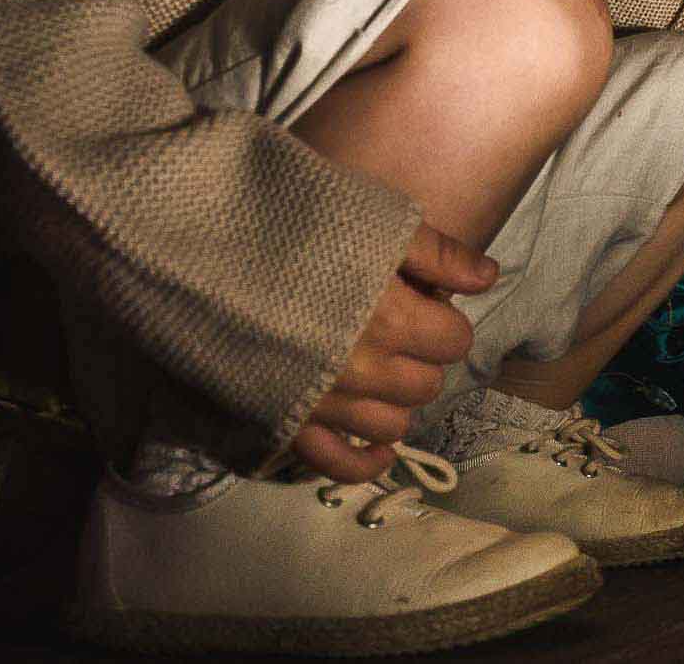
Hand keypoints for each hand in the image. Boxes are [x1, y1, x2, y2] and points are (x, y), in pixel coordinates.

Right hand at [289, 222, 497, 481]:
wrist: (193, 243)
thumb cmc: (288, 219)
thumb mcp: (373, 218)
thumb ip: (437, 253)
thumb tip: (489, 278)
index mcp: (390, 318)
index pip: (454, 340)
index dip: (444, 317)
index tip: (420, 300)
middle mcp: (362, 370)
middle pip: (425, 384)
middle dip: (423, 357)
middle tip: (398, 329)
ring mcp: (321, 402)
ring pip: (391, 424)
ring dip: (396, 400)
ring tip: (382, 371)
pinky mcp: (283, 421)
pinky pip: (338, 464)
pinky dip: (365, 461)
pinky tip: (380, 448)